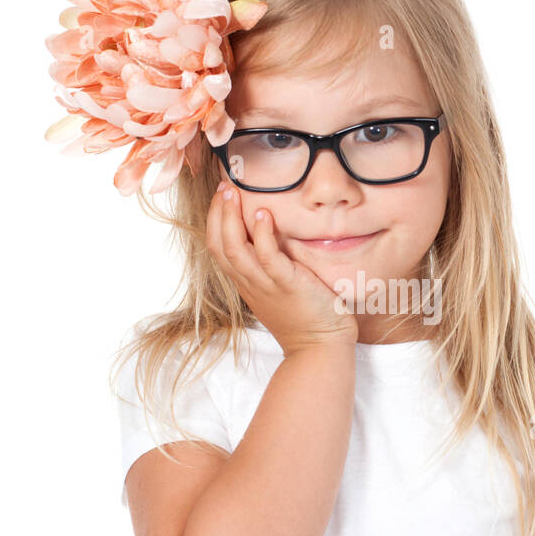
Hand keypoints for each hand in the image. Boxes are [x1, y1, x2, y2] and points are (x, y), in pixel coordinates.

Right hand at [206, 180, 358, 355]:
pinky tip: (263, 214)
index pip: (218, 249)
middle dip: (217, 213)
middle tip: (223, 186)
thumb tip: (275, 239)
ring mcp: (266, 285)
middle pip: (219, 245)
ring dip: (230, 218)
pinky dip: (261, 234)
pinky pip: (267, 257)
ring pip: (234, 249)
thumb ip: (272, 268)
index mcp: (247, 283)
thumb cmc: (306, 319)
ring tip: (233, 192)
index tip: (221, 197)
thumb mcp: (279, 291)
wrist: (320, 349)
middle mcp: (250, 283)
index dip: (215, 221)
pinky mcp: (287, 285)